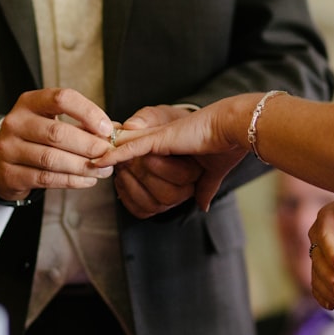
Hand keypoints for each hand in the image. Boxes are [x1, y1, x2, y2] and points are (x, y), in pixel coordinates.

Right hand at [0, 88, 113, 201]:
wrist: (1, 162)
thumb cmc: (36, 138)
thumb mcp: (52, 120)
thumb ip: (82, 124)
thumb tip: (116, 131)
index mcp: (30, 102)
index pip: (62, 98)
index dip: (88, 112)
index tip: (107, 128)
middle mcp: (15, 122)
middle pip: (57, 132)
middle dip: (89, 145)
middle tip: (109, 154)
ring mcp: (8, 149)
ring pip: (52, 158)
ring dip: (83, 166)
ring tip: (103, 170)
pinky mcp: (9, 174)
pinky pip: (46, 178)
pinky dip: (71, 180)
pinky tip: (88, 180)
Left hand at [94, 95, 258, 210]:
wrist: (236, 129)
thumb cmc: (227, 147)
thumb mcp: (212, 172)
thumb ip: (204, 187)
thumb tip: (203, 205)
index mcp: (173, 149)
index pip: (141, 157)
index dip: (126, 167)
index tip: (113, 173)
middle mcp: (162, 141)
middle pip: (129, 158)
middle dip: (116, 168)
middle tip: (97, 167)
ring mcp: (159, 140)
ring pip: (128, 156)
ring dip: (116, 166)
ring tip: (97, 167)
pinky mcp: (159, 140)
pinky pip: (131, 149)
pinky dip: (115, 156)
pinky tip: (99, 162)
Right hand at [309, 198, 333, 310]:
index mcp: (328, 216)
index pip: (326, 236)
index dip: (332, 254)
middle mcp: (318, 235)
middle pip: (318, 258)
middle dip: (329, 278)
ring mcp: (320, 252)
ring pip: (317, 273)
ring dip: (327, 290)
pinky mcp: (325, 267)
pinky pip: (318, 282)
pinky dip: (323, 295)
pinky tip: (333, 306)